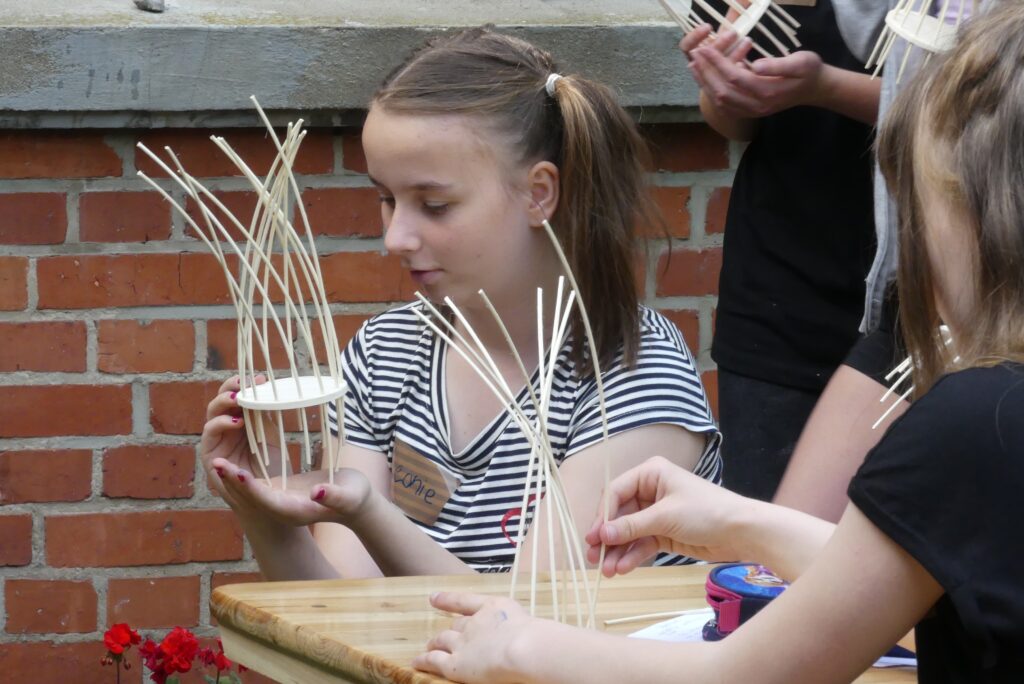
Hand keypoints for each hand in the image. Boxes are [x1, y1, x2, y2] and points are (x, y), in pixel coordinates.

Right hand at [200, 374, 280, 504]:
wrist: (268, 503)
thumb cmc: (271, 470)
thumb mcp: (271, 437)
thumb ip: (266, 416)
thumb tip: (271, 388)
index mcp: (239, 420)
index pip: (236, 395)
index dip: (244, 384)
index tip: (260, 377)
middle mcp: (224, 429)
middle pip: (221, 400)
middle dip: (230, 387)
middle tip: (246, 381)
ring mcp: (215, 442)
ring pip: (212, 413)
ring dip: (223, 403)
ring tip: (240, 399)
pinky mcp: (208, 457)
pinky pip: (208, 435)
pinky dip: (220, 425)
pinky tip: (237, 422)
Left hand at [210, 459, 377, 527]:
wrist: (356, 504)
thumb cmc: (356, 499)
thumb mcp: (349, 497)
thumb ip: (334, 496)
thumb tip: (318, 493)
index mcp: (295, 511)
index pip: (267, 500)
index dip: (251, 487)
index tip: (236, 473)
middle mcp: (283, 508)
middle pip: (253, 495)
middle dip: (233, 480)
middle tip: (216, 462)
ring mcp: (280, 500)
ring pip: (252, 488)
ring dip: (235, 474)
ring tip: (218, 457)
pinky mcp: (281, 491)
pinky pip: (258, 481)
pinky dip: (246, 469)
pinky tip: (238, 454)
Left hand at [413, 592, 536, 683]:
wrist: (524, 648)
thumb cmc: (536, 637)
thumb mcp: (530, 625)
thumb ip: (520, 628)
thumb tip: (523, 637)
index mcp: (493, 608)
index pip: (466, 601)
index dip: (449, 600)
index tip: (434, 597)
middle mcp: (474, 623)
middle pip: (456, 625)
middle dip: (449, 629)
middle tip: (441, 635)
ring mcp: (463, 643)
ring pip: (442, 641)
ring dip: (434, 644)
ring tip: (428, 647)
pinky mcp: (456, 664)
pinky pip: (434, 661)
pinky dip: (423, 660)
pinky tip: (416, 662)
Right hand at [585, 456, 753, 575]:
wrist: (742, 532)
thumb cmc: (705, 512)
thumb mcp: (665, 517)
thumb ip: (632, 526)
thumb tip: (601, 534)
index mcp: (650, 474)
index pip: (616, 492)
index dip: (602, 515)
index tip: (593, 538)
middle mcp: (650, 491)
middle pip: (619, 514)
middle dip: (608, 537)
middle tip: (593, 558)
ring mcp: (657, 513)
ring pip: (629, 532)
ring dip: (618, 551)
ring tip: (607, 571)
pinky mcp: (664, 533)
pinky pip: (642, 543)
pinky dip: (632, 556)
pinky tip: (623, 569)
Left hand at [687, 30, 823, 118]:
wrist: (815, 89)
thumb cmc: (809, 71)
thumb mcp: (801, 62)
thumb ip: (777, 65)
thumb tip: (754, 65)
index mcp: (767, 91)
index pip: (734, 76)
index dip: (717, 62)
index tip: (705, 48)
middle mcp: (756, 105)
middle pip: (722, 91)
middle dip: (706, 72)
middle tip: (695, 54)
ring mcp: (752, 111)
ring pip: (721, 101)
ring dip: (705, 83)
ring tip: (694, 66)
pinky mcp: (750, 112)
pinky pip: (725, 107)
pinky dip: (712, 93)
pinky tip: (705, 80)